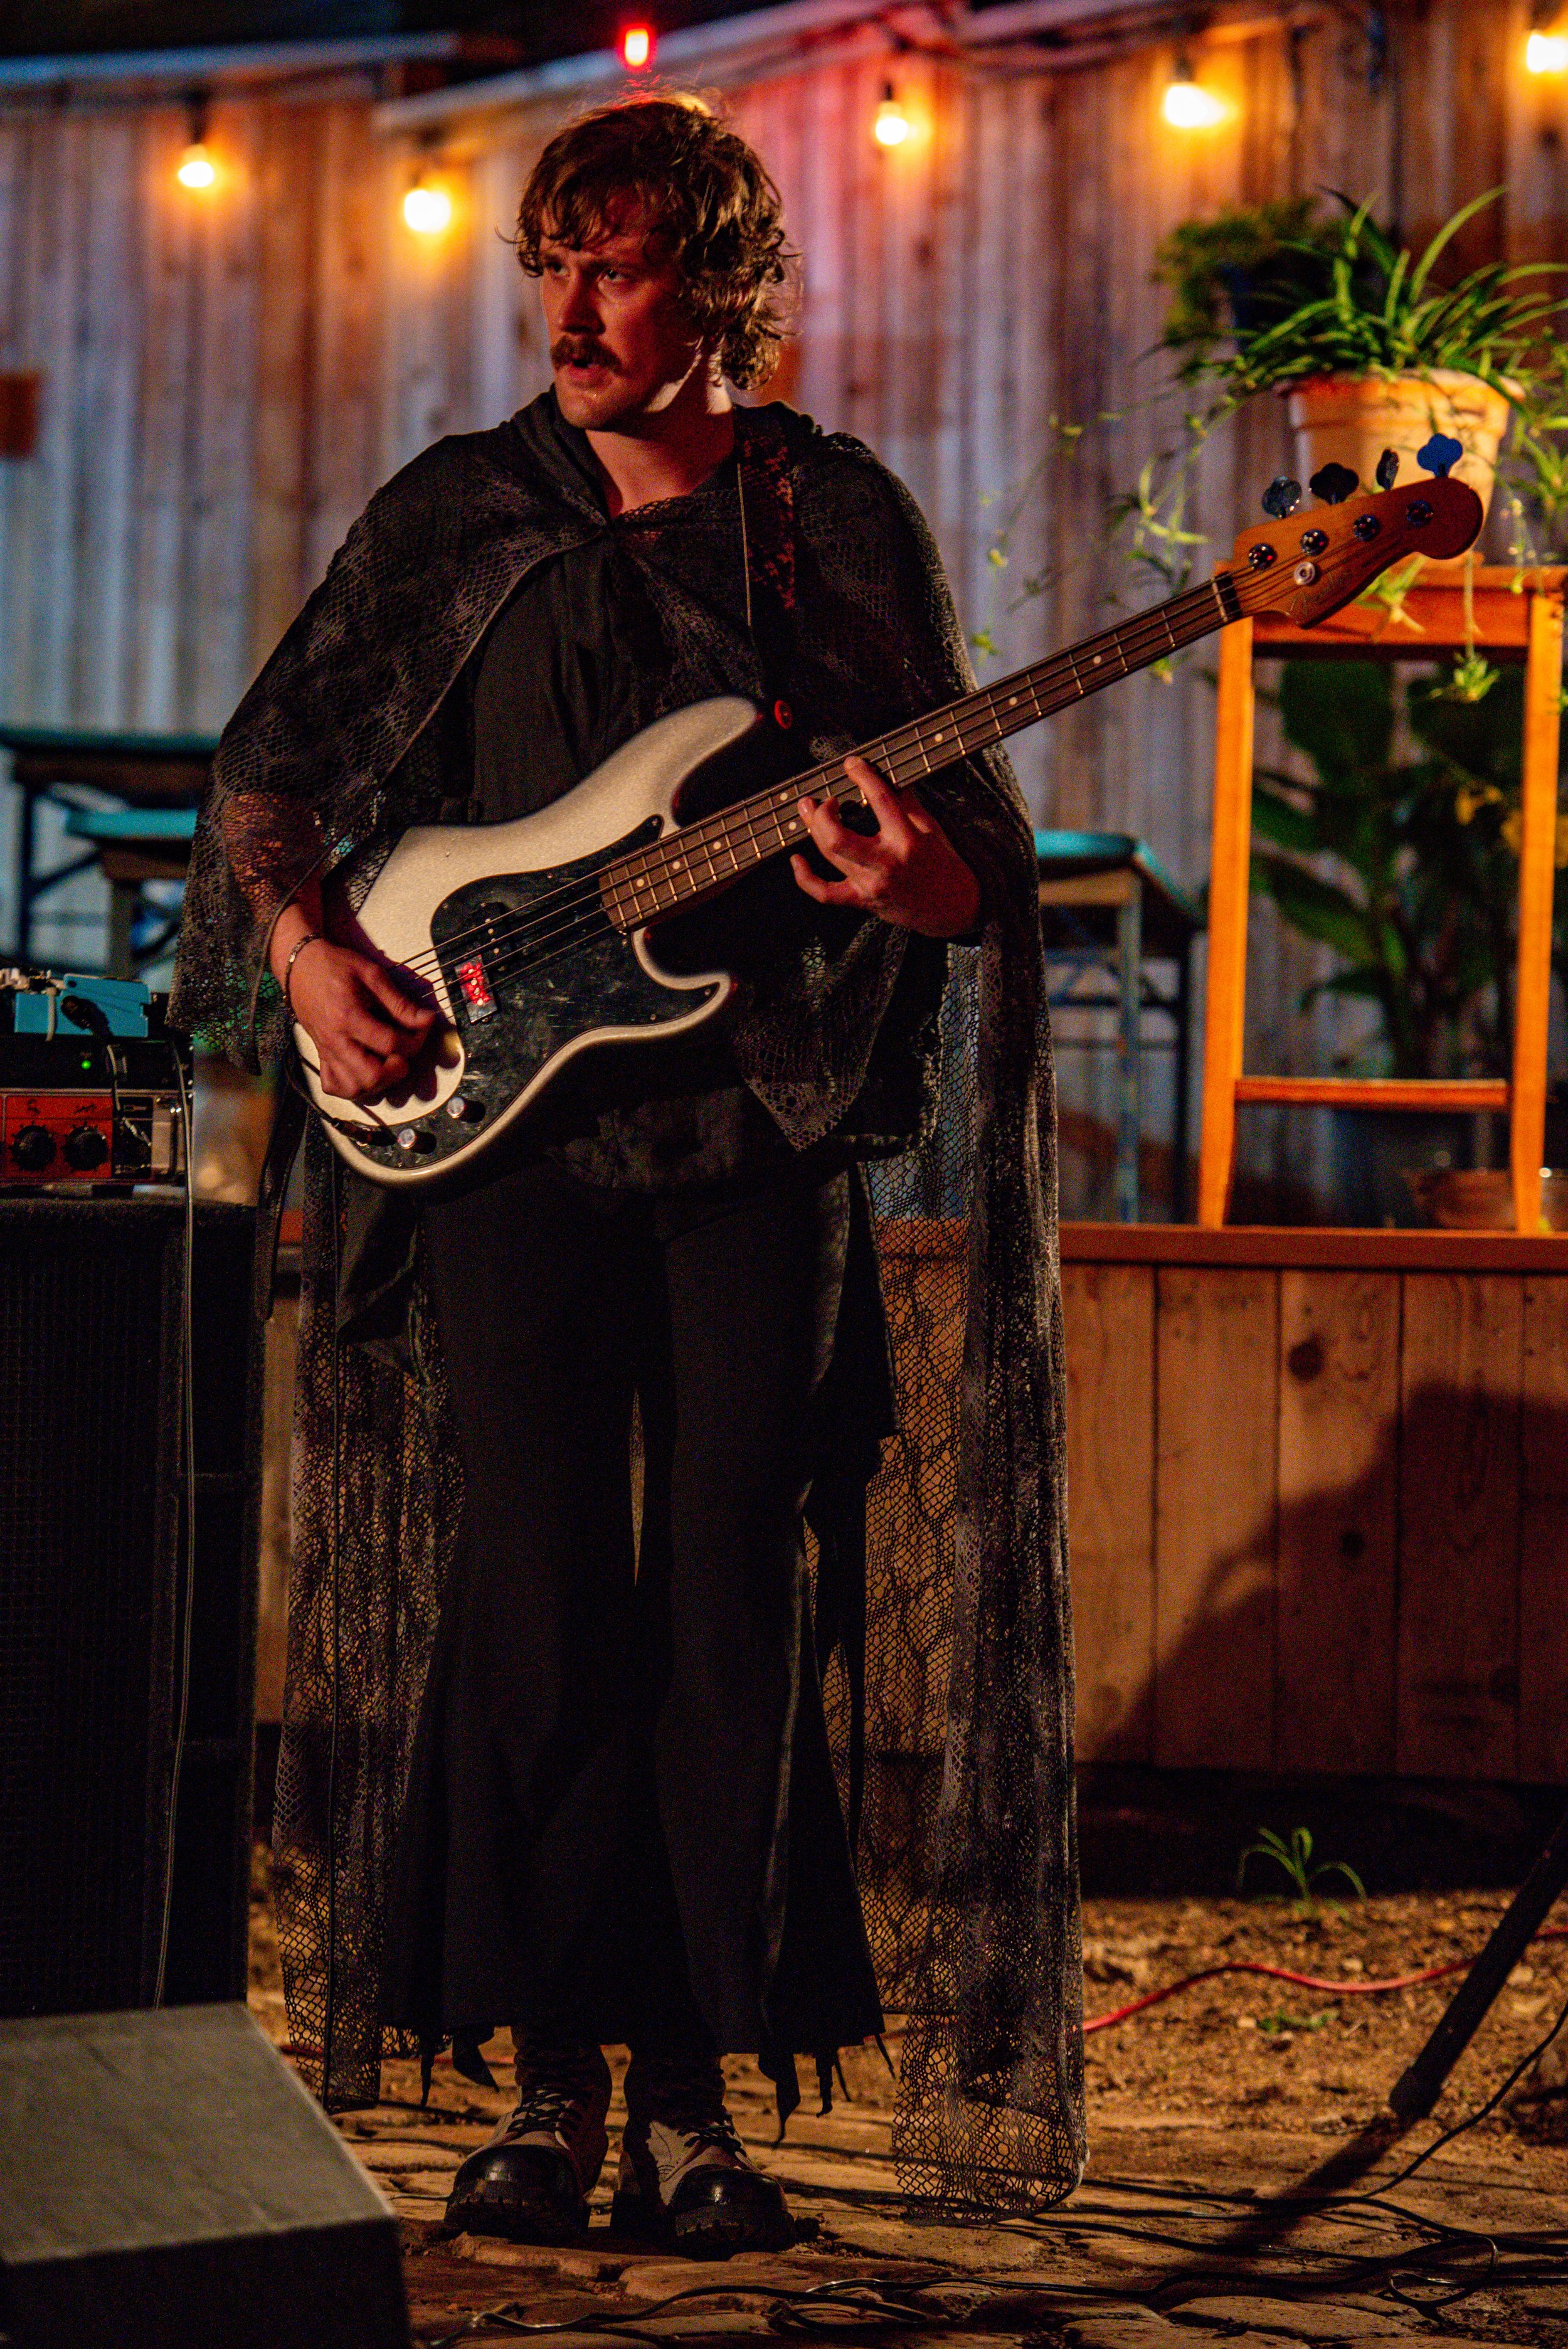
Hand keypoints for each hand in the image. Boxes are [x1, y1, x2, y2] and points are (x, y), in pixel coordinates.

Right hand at [285, 936, 435, 1101]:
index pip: (390, 1043)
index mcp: (348, 1016)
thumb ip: (399, 1002)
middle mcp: (335, 1040)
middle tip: (403, 1053)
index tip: (422, 1027)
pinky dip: (352, 1087)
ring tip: (386, 1063)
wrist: (300, 966)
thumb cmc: (336, 965)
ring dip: (377, 1082)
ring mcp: (326, 1051)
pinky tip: (365, 1071)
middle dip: (396, 1070)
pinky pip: (334, 1086)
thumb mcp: (372, 974)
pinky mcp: (321, 1055)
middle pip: (371, 1076)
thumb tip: (426, 1020)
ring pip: (354, 1088)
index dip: (415, 1040)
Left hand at [791, 757, 981, 937]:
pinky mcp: (862, 901)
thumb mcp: (932, 829)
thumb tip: (885, 778)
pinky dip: (805, 878)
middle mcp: (885, 864)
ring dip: (813, 829)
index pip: (881, 801)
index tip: (852, 764)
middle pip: (838, 837)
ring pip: (830, 856)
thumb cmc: (944, 866)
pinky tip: (797, 860)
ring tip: (808, 810)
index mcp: (907, 840)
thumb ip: (907, 803)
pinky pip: (825, 893)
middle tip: (824, 799)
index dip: (863, 777)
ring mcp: (870, 885)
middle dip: (823, 813)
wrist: (954, 908)